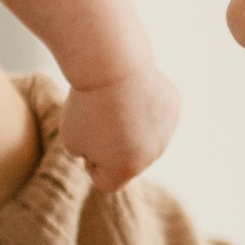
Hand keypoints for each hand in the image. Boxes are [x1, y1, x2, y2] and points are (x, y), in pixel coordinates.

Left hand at [56, 59, 181, 192]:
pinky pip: (155, 117)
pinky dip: (143, 108)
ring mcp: (167, 131)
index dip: (89, 161)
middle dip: (112, 145)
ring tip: (116, 104)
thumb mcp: (71, 140)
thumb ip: (89, 156)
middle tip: (100, 117)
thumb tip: (112, 151)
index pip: (105, 180)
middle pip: (127, 160)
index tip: (85, 138)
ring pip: (144, 139)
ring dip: (130, 128)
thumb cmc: (86, 105)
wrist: (111, 64)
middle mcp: (152, 155)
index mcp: (127, 169)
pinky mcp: (173, 108)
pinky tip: (132, 93)